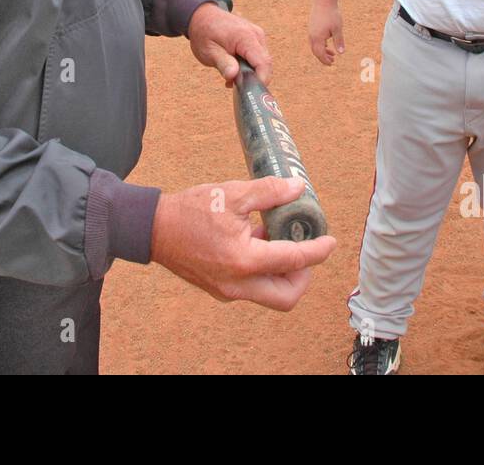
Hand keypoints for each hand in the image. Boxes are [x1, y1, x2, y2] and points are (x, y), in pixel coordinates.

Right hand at [151, 177, 336, 310]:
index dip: (317, 251)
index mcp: (244, 260)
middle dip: (303, 275)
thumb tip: (298, 189)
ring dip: (282, 272)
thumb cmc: (190, 210)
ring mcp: (228, 290)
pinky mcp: (220, 289)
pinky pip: (252, 287)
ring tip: (276, 239)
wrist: (152, 229)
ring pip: (270, 295)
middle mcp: (238, 284)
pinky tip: (256, 241)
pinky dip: (263, 270)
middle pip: (287, 296)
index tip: (330, 242)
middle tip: (304, 249)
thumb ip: (269, 192)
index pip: (294, 261)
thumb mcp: (232, 194)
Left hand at [188, 0, 270, 86]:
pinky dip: (249, 66)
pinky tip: (235, 71)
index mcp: (245, 37)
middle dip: (255, 78)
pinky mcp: (256, 39)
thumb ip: (222, 63)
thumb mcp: (208, 51)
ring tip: (232, 78)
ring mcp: (257, 36)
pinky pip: (258, 56)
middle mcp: (256, 35)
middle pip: (265, 63)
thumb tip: (233, 75)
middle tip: (237, 87)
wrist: (203, 16)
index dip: (261, 80)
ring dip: (251, 73)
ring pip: (262, 61)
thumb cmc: (204, 33)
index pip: (263, 62)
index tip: (253, 92)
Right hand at [308, 0, 344, 65]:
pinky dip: (321, 45)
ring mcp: (311, 31)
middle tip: (333, 61)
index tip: (332, 64)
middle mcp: (312, 36)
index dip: (325, 60)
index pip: (319, 54)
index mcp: (317, 38)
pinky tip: (327, 45)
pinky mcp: (312, 27)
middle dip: (323, 57)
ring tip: (332, 54)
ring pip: (315, 46)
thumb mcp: (337, 28)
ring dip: (323, 51)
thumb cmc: (331, 14)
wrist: (323, 0)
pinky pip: (315, 40)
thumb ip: (339, 41)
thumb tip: (341, 53)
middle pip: (316, 51)